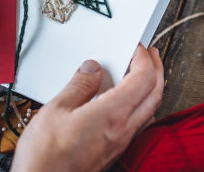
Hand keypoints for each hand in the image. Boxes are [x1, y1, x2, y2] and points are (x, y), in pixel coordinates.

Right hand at [12, 45, 163, 171]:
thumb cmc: (45, 156)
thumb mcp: (56, 110)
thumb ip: (78, 86)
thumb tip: (91, 69)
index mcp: (111, 115)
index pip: (142, 79)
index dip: (143, 58)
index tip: (137, 47)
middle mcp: (122, 130)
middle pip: (155, 93)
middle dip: (157, 69)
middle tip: (151, 54)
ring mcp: (121, 143)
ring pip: (150, 110)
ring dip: (152, 87)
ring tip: (144, 73)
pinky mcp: (115, 151)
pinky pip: (140, 124)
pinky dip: (143, 105)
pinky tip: (129, 102)